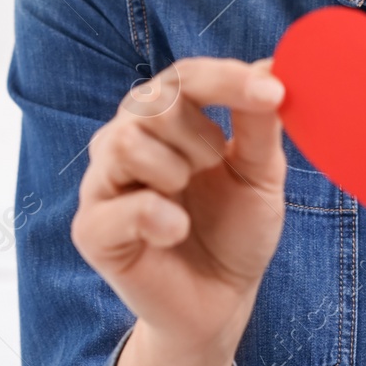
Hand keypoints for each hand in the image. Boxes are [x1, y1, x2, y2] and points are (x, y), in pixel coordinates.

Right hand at [72, 56, 287, 356]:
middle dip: (201, 137)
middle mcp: (126, 137)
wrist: (219, 301)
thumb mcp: (260, 175)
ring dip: (175, 170)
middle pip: (153, 101)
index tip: (275, 93)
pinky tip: (176, 230)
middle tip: (215, 168)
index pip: (186, 76)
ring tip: (188, 198)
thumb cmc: (235, 230)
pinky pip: (117, 206)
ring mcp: (103, 182)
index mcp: (166, 117)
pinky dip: (157, 215)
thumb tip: (270, 64)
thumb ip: (260, 124)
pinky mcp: (91, 230)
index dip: (229, 79)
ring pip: (125, 141)